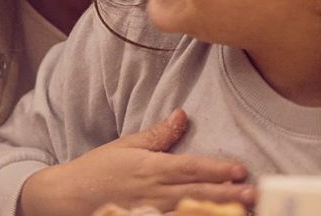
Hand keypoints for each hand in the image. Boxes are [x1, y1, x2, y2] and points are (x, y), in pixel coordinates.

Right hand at [20, 109, 254, 215]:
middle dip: (227, 194)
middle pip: (197, 193)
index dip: (217, 169)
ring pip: (190, 212)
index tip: (240, 169)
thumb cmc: (98, 170)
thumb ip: (158, 135)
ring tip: (242, 212)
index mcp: (152, 168)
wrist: (67, 197)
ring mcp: (151, 212)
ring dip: (216, 211)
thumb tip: (182, 115)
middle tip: (253, 194)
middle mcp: (155, 192)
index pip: (191, 168)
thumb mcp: (127, 146)